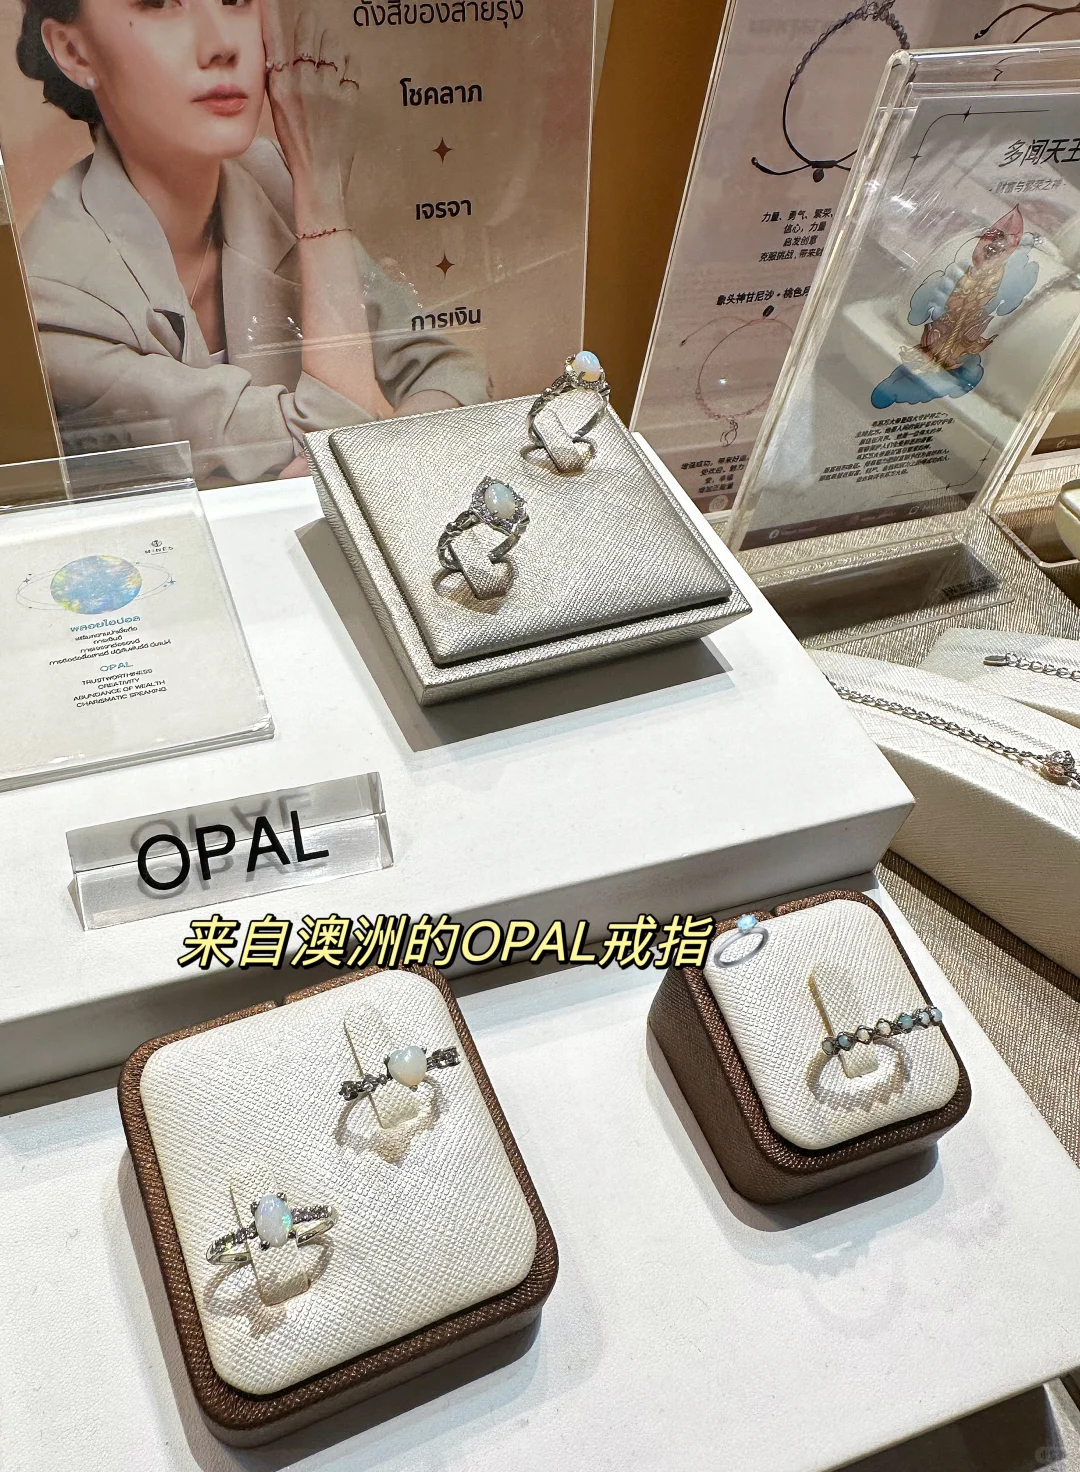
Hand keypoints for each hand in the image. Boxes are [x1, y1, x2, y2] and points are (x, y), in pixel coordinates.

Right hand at [262, 2, 360, 230]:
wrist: (320, 175)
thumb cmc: (297, 145)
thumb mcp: (278, 109)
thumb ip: (280, 79)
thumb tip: (282, 56)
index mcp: (280, 85)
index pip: (273, 38)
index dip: (272, 14)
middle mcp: (303, 81)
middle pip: (308, 36)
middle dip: (311, 29)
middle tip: (312, 27)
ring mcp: (328, 88)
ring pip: (332, 47)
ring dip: (331, 47)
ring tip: (329, 60)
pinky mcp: (349, 97)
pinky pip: (352, 66)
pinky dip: (348, 67)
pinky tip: (343, 77)